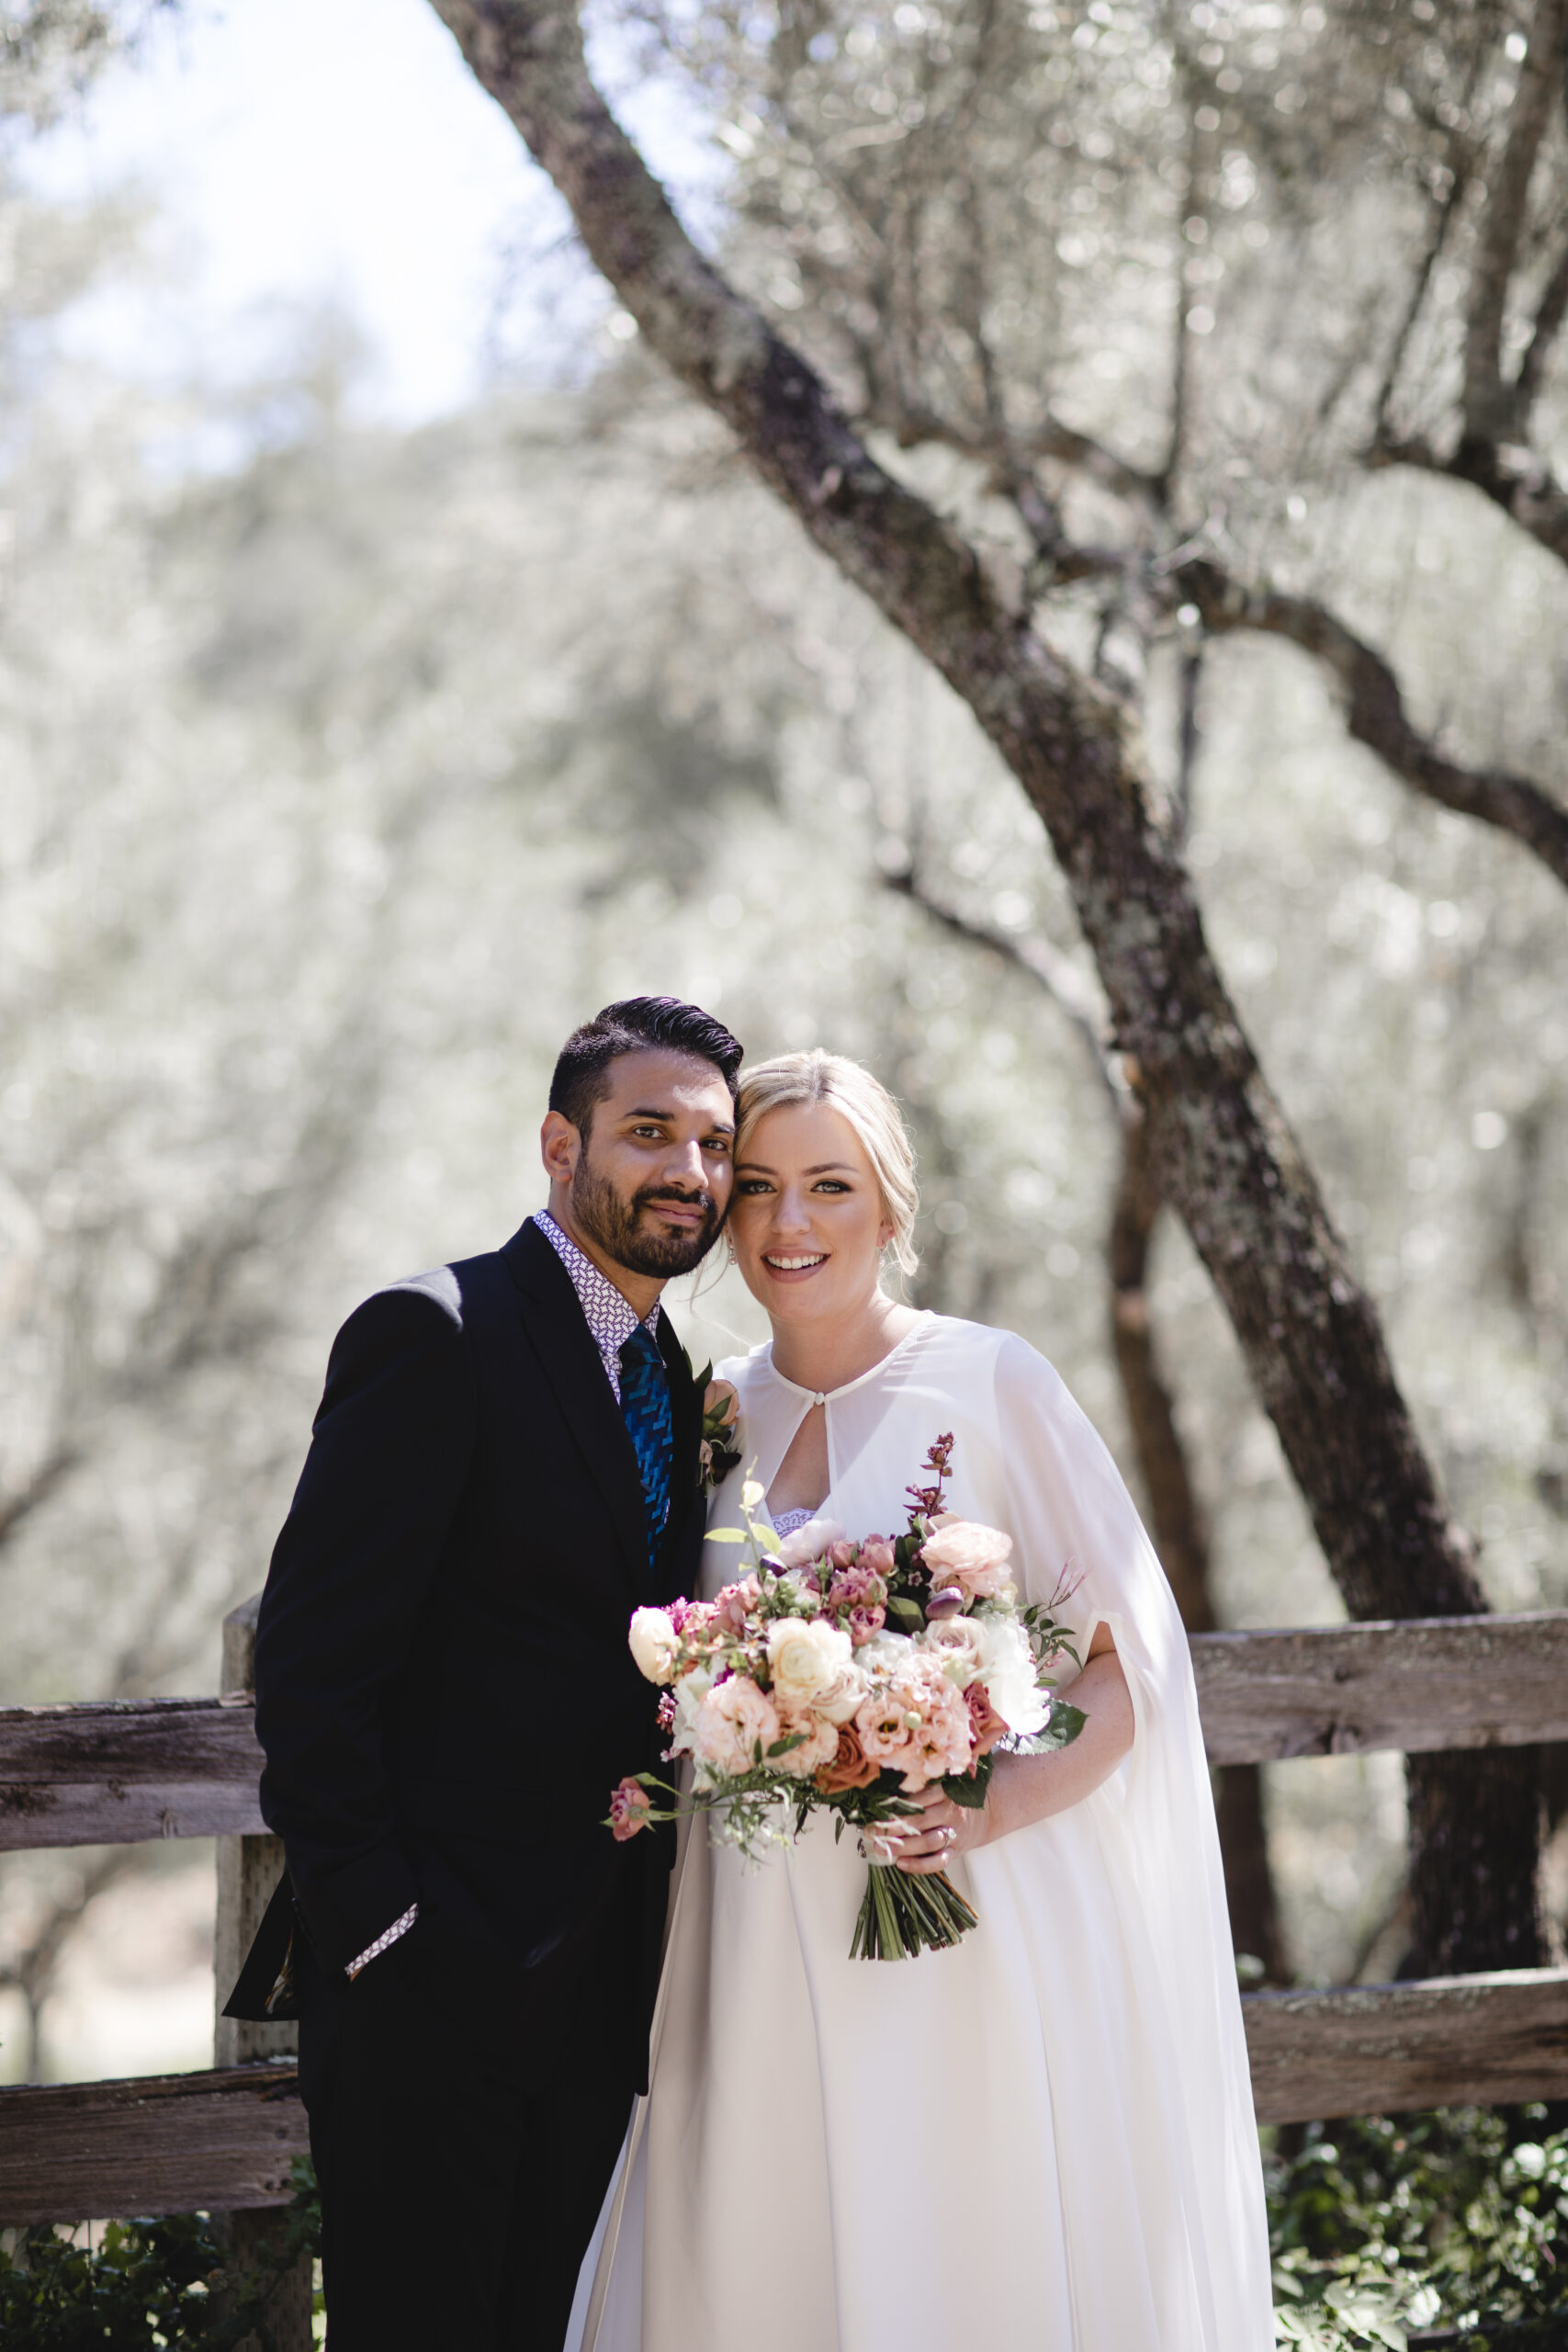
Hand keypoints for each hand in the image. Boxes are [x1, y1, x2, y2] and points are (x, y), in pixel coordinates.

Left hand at [865, 1782, 988, 1874]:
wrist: (985, 1813)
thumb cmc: (950, 1798)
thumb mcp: (939, 1787)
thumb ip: (917, 1791)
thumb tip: (880, 1797)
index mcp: (945, 1792)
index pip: (919, 1797)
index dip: (896, 1805)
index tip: (874, 1811)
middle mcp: (951, 1812)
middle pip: (920, 1821)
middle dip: (893, 1828)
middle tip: (872, 1832)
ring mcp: (955, 1833)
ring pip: (928, 1842)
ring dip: (902, 1847)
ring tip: (881, 1849)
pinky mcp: (956, 1851)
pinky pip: (938, 1861)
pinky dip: (919, 1865)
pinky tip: (901, 1864)